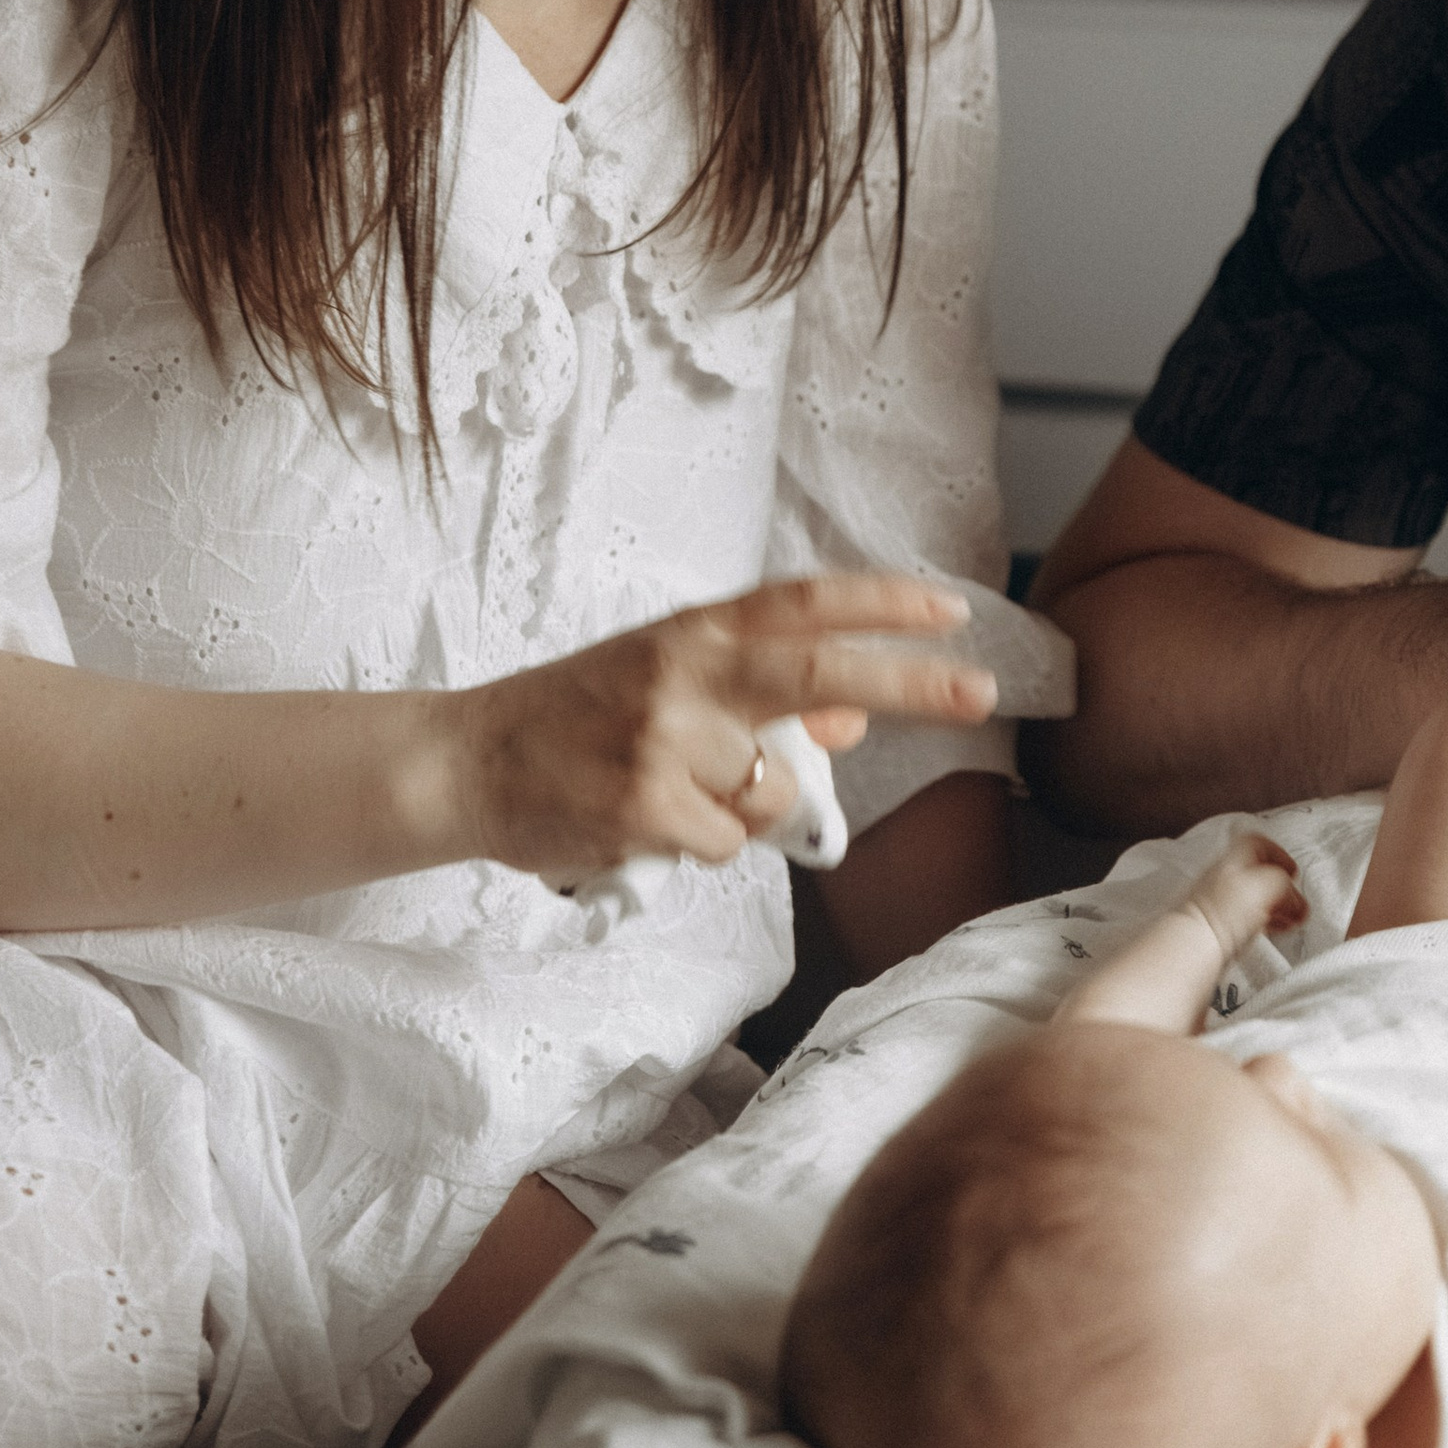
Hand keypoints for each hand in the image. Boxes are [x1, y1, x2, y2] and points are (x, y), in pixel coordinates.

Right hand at [461, 576, 993, 881]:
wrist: (467, 760)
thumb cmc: (575, 717)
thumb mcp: (667, 681)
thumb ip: (757, 693)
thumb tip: (854, 718)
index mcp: (693, 632)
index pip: (804, 602)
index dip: (883, 602)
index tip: (952, 609)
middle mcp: (684, 674)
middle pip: (820, 672)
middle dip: (911, 684)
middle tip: (979, 692)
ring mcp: (665, 740)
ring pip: (771, 792)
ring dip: (746, 810)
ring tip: (672, 792)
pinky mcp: (646, 807)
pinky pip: (725, 844)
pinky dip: (701, 845)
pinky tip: (645, 823)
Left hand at [1177, 834, 1306, 963]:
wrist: (1193, 946)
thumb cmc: (1221, 913)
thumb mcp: (1267, 884)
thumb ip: (1283, 882)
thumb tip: (1292, 895)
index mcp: (1233, 861)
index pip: (1257, 844)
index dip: (1279, 855)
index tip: (1292, 870)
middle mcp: (1223, 878)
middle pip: (1257, 873)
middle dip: (1280, 886)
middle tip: (1294, 900)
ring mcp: (1218, 903)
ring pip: (1253, 897)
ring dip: (1275, 905)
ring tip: (1290, 919)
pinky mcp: (1217, 927)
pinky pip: (1245, 919)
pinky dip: (1263, 921)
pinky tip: (1272, 930)